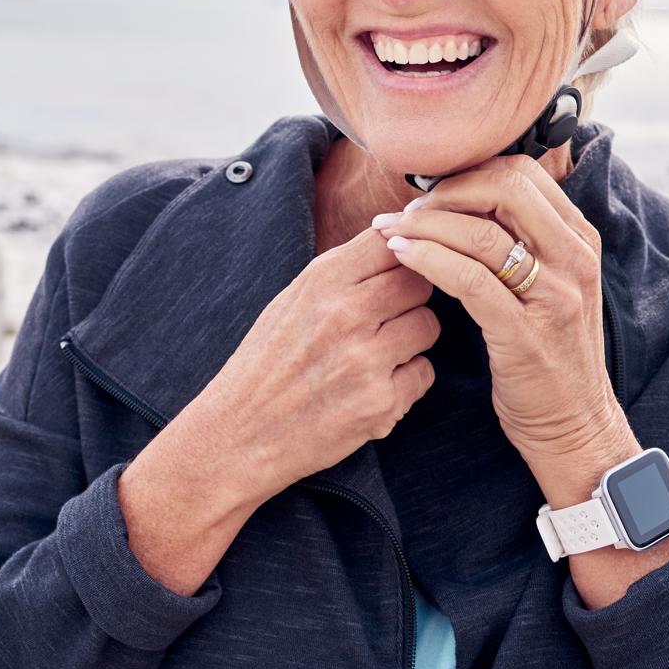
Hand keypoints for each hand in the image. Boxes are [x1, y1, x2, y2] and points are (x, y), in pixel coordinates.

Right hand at [190, 225, 438, 505]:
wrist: (240, 433)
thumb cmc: (267, 362)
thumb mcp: (293, 300)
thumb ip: (343, 271)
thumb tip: (396, 235)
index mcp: (321, 282)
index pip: (391, 241)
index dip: (403, 252)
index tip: (397, 267)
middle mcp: (346, 315)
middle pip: (419, 280)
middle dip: (410, 296)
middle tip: (388, 315)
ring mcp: (366, 360)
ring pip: (428, 325)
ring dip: (411, 338)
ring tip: (378, 352)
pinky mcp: (381, 403)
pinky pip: (423, 373)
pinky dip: (406, 379)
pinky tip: (374, 385)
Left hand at [373, 154, 630, 500]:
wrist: (574, 426)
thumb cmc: (546, 352)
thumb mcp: (548, 285)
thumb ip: (521, 240)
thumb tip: (462, 196)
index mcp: (579, 239)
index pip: (522, 174)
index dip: (467, 173)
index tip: (429, 192)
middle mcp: (575, 260)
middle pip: (505, 189)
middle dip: (445, 192)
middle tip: (406, 211)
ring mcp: (555, 296)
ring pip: (481, 233)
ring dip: (424, 225)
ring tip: (388, 231)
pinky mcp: (526, 334)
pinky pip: (470, 280)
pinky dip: (428, 259)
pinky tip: (400, 256)